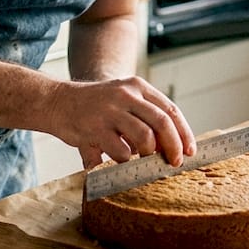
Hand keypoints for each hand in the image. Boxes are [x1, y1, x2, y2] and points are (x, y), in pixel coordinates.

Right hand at [44, 77, 195, 169]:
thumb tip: (174, 144)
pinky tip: (120, 161)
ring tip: (144, 161)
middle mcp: (126, 95)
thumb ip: (145, 115)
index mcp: (137, 86)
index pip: (171, 109)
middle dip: (174, 146)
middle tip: (175, 162)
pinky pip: (121, 151)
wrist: (59, 102)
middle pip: (162, 122)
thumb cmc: (96, 106)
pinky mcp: (95, 128)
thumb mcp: (123, 99)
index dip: (184, 132)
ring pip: (145, 137)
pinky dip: (125, 162)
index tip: (190, 150)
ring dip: (149, 154)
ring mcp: (110, 110)